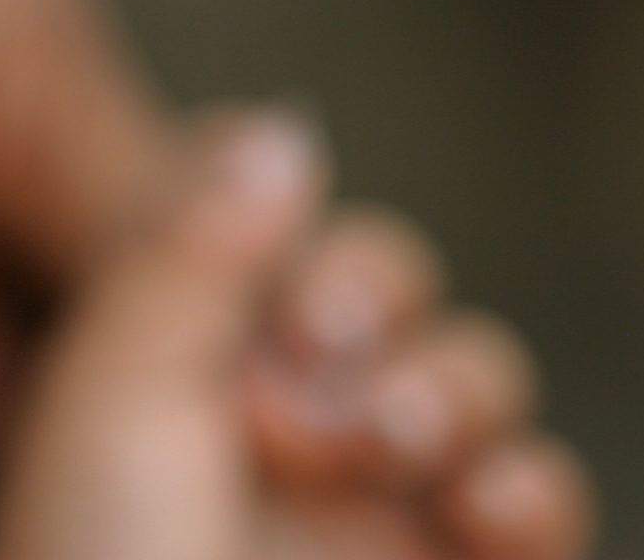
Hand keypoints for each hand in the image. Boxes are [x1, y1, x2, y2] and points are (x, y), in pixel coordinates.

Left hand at [0, 113, 592, 559]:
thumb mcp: (109, 395)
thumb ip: (185, 252)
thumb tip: (281, 124)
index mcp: (175, 365)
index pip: (297, 253)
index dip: (326, 261)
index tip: (297, 315)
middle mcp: (270, 436)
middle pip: (403, 316)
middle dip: (401, 328)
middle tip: (317, 411)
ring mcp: (358, 527)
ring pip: (475, 409)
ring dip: (470, 395)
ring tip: (411, 449)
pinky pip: (531, 521)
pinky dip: (534, 490)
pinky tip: (487, 501)